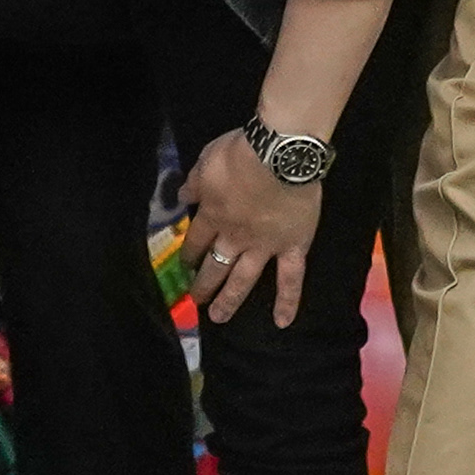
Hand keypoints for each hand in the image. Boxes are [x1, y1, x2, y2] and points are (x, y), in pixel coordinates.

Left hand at [180, 128, 323, 326]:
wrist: (278, 155)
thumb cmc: (241, 153)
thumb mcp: (206, 160)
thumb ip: (194, 182)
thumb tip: (181, 196)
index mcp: (212, 216)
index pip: (196, 241)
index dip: (188, 255)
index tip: (185, 265)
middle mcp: (234, 237)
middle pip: (215, 266)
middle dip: (203, 284)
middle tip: (196, 300)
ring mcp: (264, 246)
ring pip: (243, 279)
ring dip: (230, 300)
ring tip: (218, 318)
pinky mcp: (293, 247)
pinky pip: (291, 279)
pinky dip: (287, 301)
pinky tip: (281, 322)